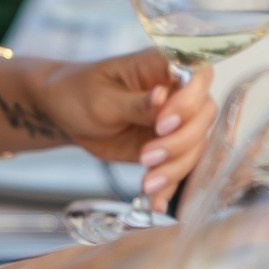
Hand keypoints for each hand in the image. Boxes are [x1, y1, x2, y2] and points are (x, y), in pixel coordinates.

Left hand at [32, 50, 215, 209]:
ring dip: (175, 168)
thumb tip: (161, 97)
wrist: (65, 114)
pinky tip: (156, 201)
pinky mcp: (167, 147)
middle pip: (203, 116)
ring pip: (196, 146)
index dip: (188, 101)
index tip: (161, 122)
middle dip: (180, 142)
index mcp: (161, 66)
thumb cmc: (80, 93)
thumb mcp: (102, 99)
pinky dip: (169, 186)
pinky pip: (179, 167)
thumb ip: (135, 103)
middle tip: (147, 156)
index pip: (198, 76)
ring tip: (147, 182)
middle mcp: (176, 92)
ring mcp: (175, 122)